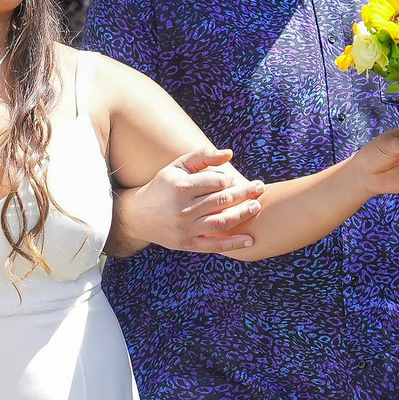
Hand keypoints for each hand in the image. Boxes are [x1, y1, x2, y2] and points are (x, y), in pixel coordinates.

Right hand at [114, 145, 262, 252]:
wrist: (138, 216)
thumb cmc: (163, 187)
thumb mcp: (177, 167)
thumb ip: (203, 156)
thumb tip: (229, 153)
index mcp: (181, 187)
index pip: (216, 182)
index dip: (230, 180)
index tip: (235, 180)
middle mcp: (183, 209)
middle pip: (222, 201)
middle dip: (245, 194)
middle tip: (260, 189)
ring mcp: (185, 229)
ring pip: (221, 222)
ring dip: (243, 215)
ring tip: (256, 207)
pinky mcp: (187, 244)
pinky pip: (214, 245)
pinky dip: (233, 244)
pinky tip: (250, 240)